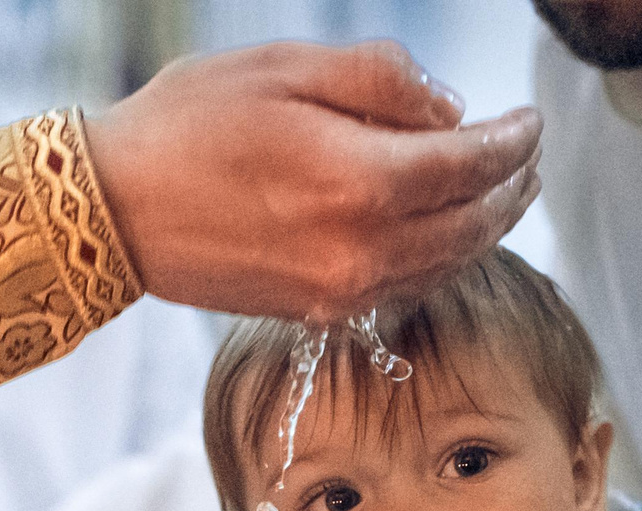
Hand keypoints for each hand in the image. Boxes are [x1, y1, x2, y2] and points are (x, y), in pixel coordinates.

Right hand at [85, 40, 542, 320]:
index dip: (512, 141)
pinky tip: (443, 233)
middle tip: (528, 157)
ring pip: (444, 265)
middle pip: (472, 224)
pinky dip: (438, 260)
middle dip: (511, 189)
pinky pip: (404, 288)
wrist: (113, 211)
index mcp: (358, 183)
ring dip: (484, 229)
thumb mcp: (287, 68)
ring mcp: (339, 290)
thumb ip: (382, 82)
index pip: (472, 166)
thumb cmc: (188, 125)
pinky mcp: (316, 311)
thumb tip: (448, 111)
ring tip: (504, 194)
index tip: (528, 120)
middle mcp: (360, 251)